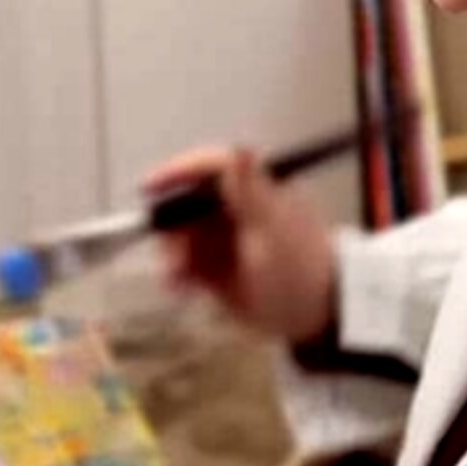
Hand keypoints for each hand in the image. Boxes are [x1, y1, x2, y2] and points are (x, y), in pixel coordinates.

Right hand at [142, 145, 335, 344]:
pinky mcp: (213, 266)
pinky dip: (177, 275)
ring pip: (179, 235)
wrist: (316, 317)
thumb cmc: (301, 268)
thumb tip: (240, 148)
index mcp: (251, 189)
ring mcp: (222, 237)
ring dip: (172, 255)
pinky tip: (181, 290)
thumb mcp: (274, 229)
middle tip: (173, 257)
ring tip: (178, 282)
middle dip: (172, 228)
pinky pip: (183, 263)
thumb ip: (250, 190)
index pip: (208, 166)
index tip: (149, 186)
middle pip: (185, 203)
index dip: (177, 171)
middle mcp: (232, 207)